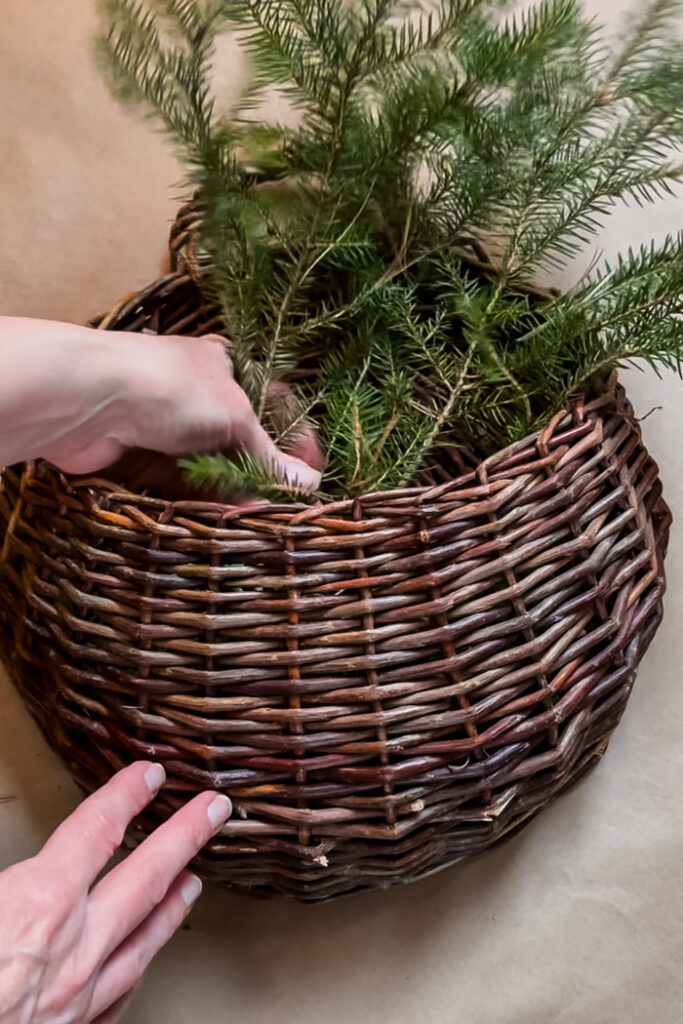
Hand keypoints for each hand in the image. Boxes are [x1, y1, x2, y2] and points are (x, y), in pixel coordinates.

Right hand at [0, 763, 230, 1023]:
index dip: (125, 795)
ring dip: (172, 905)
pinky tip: (143, 967)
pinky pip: (118, 999)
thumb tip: (3, 867)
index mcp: (38, 906)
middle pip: (144, 877)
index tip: (149, 774)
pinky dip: (137, 972)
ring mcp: (77, 1000)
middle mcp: (72, 950)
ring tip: (194, 882)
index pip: (95, 832)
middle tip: (215, 811)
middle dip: (184, 837)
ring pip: (143, 941)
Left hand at [44, 332, 321, 491]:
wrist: (87, 399)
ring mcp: (169, 425)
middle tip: (287, 500)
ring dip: (237, 489)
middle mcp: (199, 393)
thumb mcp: (234, 417)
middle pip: (243, 438)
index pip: (274, 402)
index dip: (296, 437)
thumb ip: (270, 455)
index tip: (313, 472)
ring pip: (214, 464)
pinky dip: (206, 499)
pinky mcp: (144, 457)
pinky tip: (229, 515)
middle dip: (266, 469)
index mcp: (224, 365)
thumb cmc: (171, 389)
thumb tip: (310, 485)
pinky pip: (184, 483)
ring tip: (264, 516)